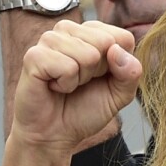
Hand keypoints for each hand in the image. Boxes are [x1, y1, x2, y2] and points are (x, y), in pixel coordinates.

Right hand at [11, 20, 141, 150]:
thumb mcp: (119, 94)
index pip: (123, 37)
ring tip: (66, 84)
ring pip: (88, 55)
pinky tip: (54, 86)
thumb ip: (131, 73)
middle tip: (81, 83)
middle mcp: (70, 30)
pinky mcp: (34, 55)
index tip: (99, 78)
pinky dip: (65, 85)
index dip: (117, 66)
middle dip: (99, 72)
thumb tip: (117, 52)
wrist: (54, 135)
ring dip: (81, 79)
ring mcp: (49, 39)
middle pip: (106, 42)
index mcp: (92, 32)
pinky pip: (67, 67)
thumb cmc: (84, 110)